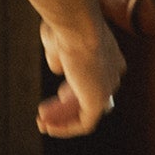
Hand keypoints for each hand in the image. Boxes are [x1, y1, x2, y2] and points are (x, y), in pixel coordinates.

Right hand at [37, 16, 124, 137]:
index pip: (94, 77)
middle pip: (89, 95)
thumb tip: (58, 69)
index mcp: (108, 54)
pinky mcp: (99, 101)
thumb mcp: (58, 40)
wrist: (76, 25)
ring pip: (86, 110)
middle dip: (67, 105)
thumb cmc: (66, 27)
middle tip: (46, 111)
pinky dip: (67, 127)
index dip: (76, 88)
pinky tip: (49, 128)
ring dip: (62, 118)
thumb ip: (59, 56)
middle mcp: (113, 72)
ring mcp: (107, 87)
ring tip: (41, 123)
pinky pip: (85, 122)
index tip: (60, 94)